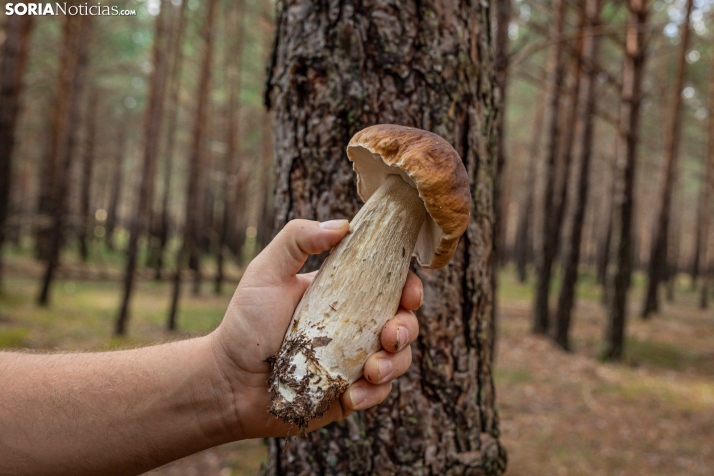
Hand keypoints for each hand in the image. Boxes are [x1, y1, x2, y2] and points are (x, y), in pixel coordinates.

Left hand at [211, 219, 421, 438]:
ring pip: (399, 360)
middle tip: (390, 336)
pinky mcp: (348, 394)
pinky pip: (378, 394)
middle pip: (404, 323)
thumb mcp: (267, 271)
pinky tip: (352, 396)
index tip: (410, 293)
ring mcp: (354, 361)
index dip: (409, 287)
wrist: (227, 381)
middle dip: (407, 328)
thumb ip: (297, 239)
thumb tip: (343, 226)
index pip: (390, 285)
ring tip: (371, 371)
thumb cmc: (245, 323)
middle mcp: (355, 327)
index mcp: (344, 295)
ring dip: (394, 365)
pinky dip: (373, 394)